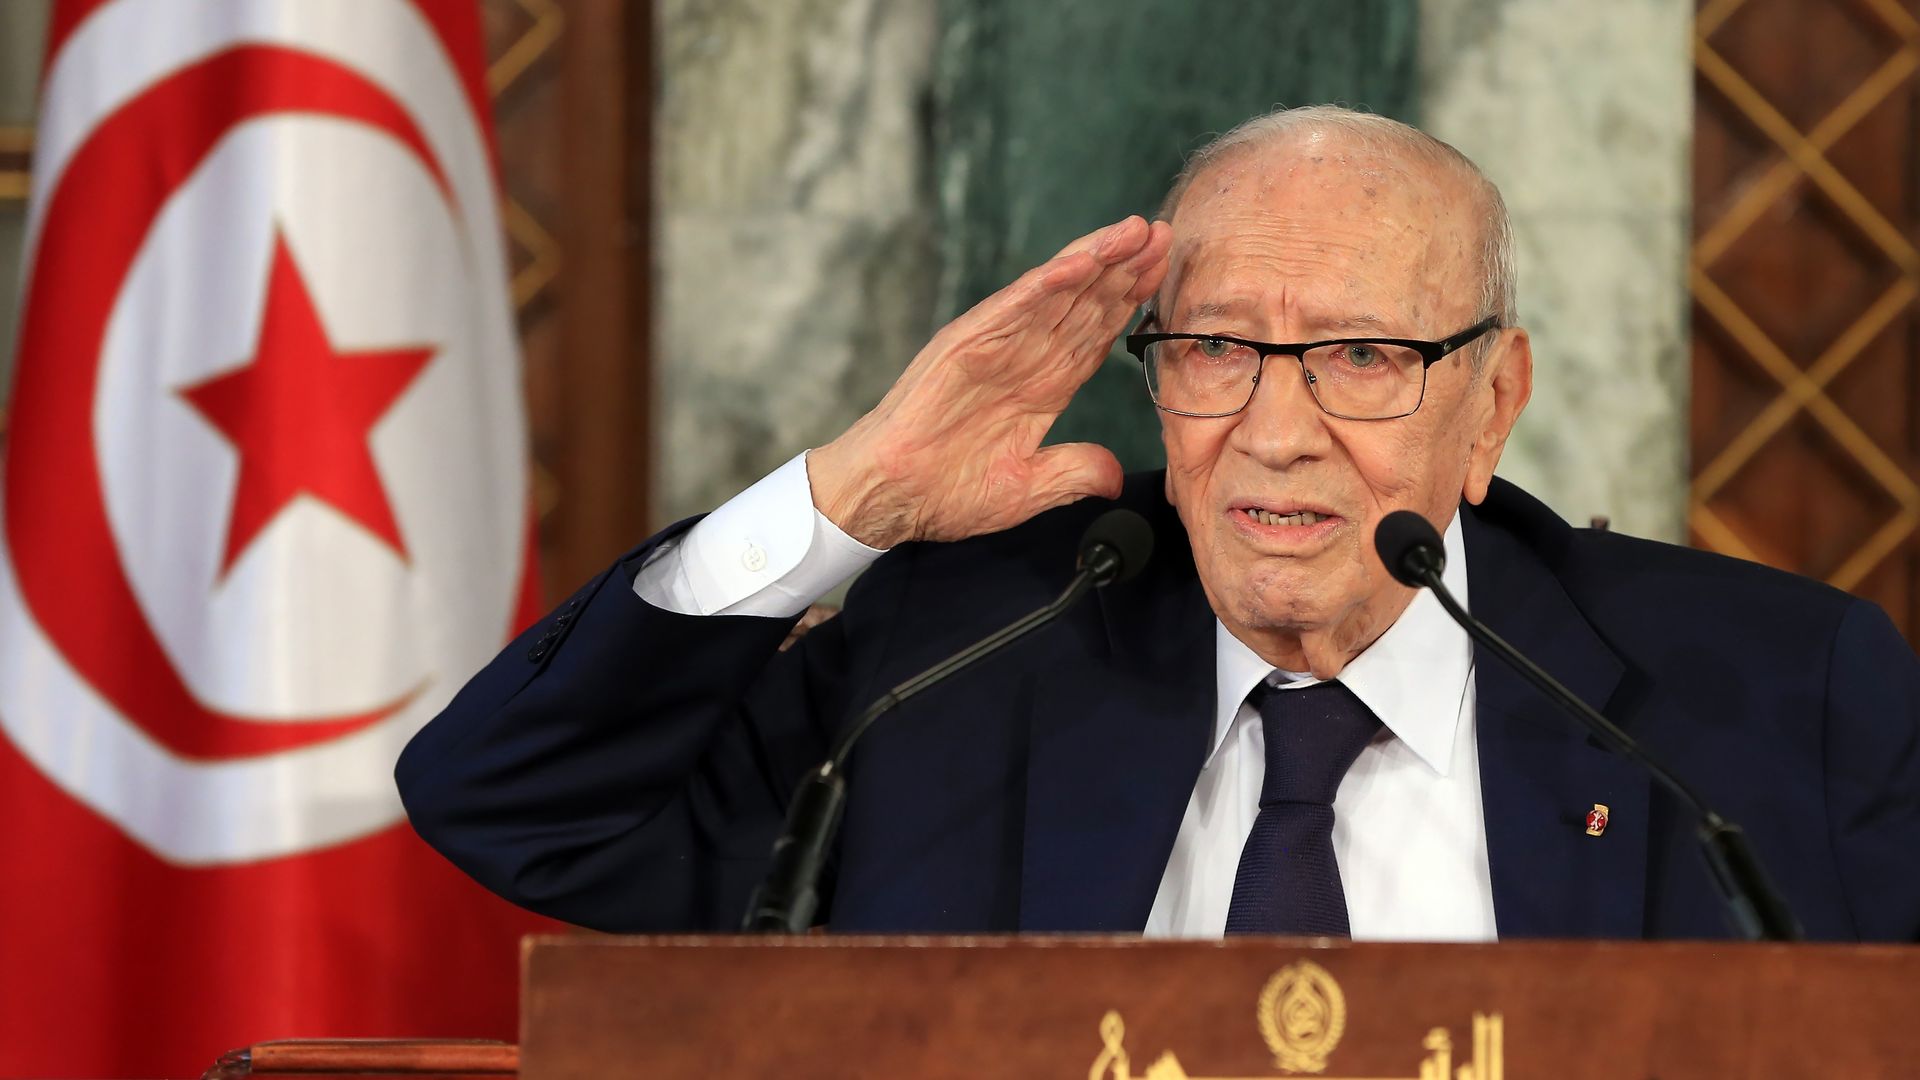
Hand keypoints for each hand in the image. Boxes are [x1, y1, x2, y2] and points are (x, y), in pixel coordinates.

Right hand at [808, 215, 1172, 548]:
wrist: (892, 496)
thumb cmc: (947, 492)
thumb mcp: (1029, 488)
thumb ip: (1074, 473)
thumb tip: (1116, 477)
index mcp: (1042, 387)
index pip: (1095, 335)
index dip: (1131, 303)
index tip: (1164, 274)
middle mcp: (1023, 357)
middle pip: (1085, 303)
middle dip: (1125, 268)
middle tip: (1165, 233)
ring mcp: (996, 344)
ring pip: (1055, 293)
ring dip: (1096, 259)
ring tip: (1134, 231)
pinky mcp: (967, 342)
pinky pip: (1013, 306)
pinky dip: (1047, 282)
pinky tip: (1081, 261)